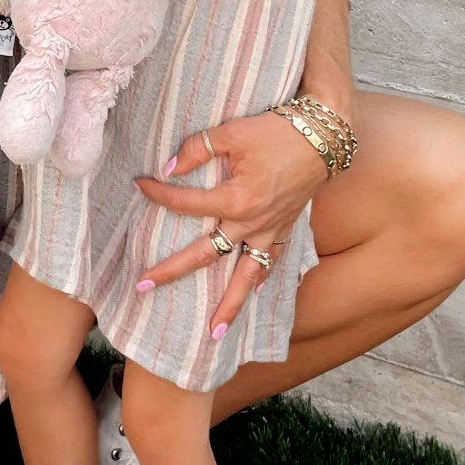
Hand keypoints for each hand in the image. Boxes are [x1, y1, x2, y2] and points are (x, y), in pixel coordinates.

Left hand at [133, 112, 329, 335]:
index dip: (159, 193)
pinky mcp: (284, 230)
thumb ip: (197, 149)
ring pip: (246, 277)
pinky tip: (247, 295)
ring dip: (229, 305)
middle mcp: (252, 223)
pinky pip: (269, 265)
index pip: (186, 203)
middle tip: (142, 285)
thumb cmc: (277, 131)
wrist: (324, 136)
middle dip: (172, 271)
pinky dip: (258, 282)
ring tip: (213, 333)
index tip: (140, 184)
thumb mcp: (232, 132)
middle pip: (205, 255)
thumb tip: (169, 166)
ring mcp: (270, 231)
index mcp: (237, 199)